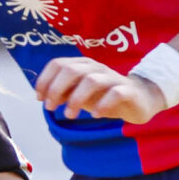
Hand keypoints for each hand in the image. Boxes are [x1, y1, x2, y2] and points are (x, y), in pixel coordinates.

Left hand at [34, 57, 167, 123]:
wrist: (139, 99)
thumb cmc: (103, 96)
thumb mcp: (79, 94)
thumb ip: (63, 92)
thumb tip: (42, 96)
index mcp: (83, 65)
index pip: (58, 64)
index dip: (45, 80)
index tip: (39, 98)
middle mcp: (97, 68)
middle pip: (72, 70)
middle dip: (57, 89)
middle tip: (50, 107)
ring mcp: (114, 78)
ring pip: (91, 81)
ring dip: (76, 99)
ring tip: (70, 115)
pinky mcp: (129, 90)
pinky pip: (116, 93)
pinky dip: (103, 104)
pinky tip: (95, 115)